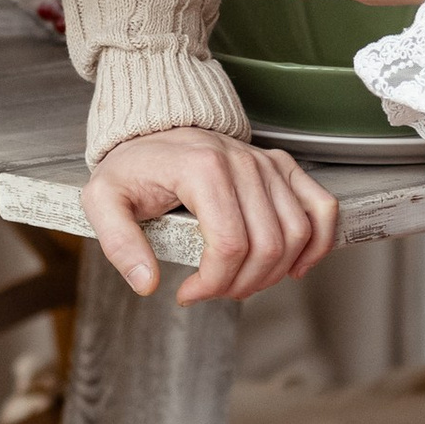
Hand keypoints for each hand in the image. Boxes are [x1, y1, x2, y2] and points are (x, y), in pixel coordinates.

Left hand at [82, 126, 340, 303]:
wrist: (153, 130)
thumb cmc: (132, 166)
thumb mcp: (103, 200)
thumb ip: (119, 242)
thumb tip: (147, 282)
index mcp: (202, 169)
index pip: (229, 244)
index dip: (213, 283)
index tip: (188, 293)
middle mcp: (242, 162)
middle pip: (267, 246)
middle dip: (242, 284)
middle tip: (213, 291)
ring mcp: (266, 164)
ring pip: (296, 234)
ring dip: (273, 273)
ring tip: (241, 282)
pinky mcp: (281, 167)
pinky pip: (320, 207)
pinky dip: (317, 243)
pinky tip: (295, 266)